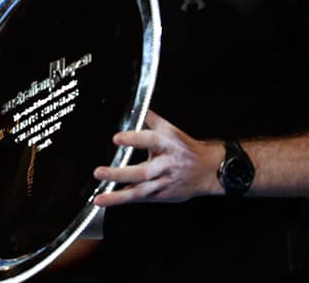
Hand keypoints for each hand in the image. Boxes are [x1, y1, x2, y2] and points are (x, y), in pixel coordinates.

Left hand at [91, 110, 222, 205]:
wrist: (209, 170)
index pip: (149, 140)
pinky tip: (108, 200)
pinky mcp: (161, 195)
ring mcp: (163, 183)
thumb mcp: (171, 130)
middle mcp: (165, 165)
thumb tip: (135, 107)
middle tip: (99, 172)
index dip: (133, 139)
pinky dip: (123, 200)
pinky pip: (140, 199)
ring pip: (140, 191)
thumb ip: (151, 119)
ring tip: (100, 197)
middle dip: (120, 174)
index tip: (117, 139)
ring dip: (118, 196)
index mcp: (167, 145)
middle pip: (142, 172)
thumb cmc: (186, 149)